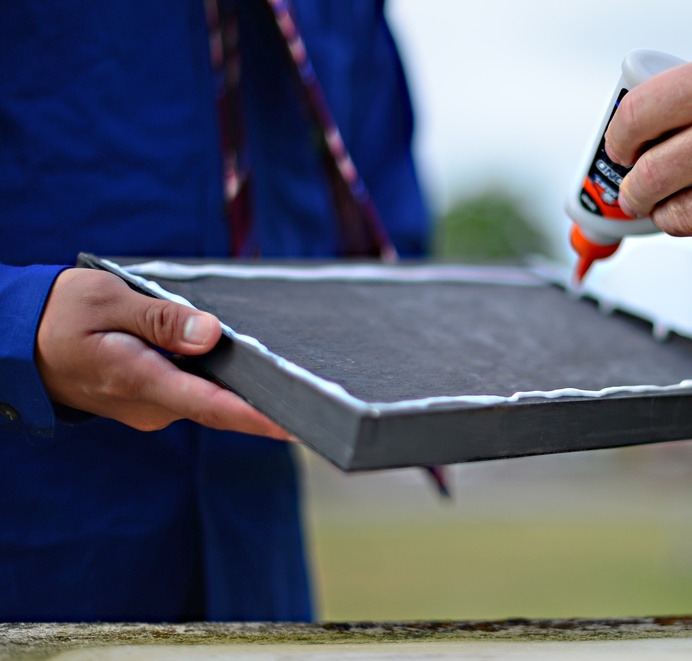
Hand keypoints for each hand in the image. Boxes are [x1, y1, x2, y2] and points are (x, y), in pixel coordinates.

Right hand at [36, 268, 289, 439]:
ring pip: (209, 400)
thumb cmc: (62, 315)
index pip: (210, 406)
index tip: (295, 423)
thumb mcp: (109, 301)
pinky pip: (195, 394)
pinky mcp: (152, 401)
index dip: (256, 416)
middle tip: (316, 398)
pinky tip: (246, 366)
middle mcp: (151, 406)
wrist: (19, 341)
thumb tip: (210, 334)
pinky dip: (221, 383)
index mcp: (140, 381)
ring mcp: (152, 409)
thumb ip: (161, 319)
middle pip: (219, 408)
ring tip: (291, 377)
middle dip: (265, 405)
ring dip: (245, 391)